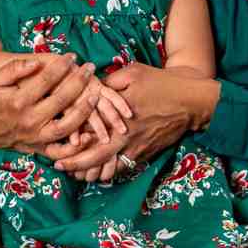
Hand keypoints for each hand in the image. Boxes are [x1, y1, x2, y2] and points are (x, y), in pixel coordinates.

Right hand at [0, 54, 105, 155]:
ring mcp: (36, 137)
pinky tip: (89, 134)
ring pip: (66, 127)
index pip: (45, 80)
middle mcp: (29, 120)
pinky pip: (60, 152)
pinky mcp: (40, 149)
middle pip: (60, 100)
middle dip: (78, 82)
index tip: (73, 56)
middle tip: (90, 68)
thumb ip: (13, 69)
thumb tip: (36, 62)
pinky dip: (76, 147)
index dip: (61, 66)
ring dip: (84, 111)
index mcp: (18, 101)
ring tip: (96, 95)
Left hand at [54, 62, 218, 176]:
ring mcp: (137, 147)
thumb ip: (109, 81)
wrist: (192, 101)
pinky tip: (99, 173)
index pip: (90, 135)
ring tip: (76, 174)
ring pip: (110, 167)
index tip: (55, 149)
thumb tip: (90, 86)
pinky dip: (110, 171)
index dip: (71, 144)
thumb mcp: (133, 73)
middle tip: (59, 168)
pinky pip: (125, 166)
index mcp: (119, 117)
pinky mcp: (146, 152)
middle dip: (76, 165)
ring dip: (91, 172)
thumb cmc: (162, 83)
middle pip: (96, 157)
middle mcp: (126, 136)